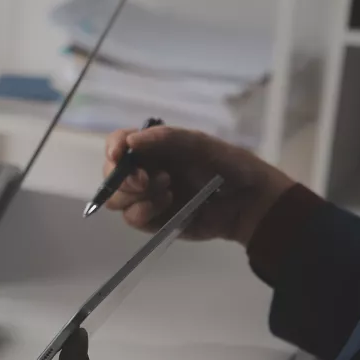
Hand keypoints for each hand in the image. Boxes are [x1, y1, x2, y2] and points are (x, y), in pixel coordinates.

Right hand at [103, 126, 293, 244]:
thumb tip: (131, 141)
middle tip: (145, 181)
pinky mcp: (154, 221)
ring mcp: (148, 198)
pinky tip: (168, 205)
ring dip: (136, 196)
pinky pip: (132, 218)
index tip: (119, 155)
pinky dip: (144, 212)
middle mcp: (145, 171)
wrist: (248, 201)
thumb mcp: (199, 144)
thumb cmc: (228, 166)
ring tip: (168, 190)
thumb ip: (165, 139)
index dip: (113, 147)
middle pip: (111, 175)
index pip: (119, 144)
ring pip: (116, 199)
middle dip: (122, 178)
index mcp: (154, 148)